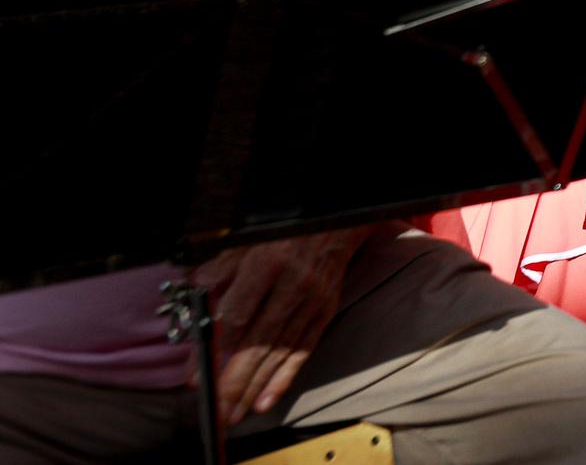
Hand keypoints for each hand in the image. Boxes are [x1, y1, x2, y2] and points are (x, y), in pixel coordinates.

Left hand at [190, 228, 369, 424]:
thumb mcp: (247, 243)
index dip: (215, 351)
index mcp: (267, 264)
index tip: (196, 377)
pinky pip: (303, 351)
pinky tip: (266, 401)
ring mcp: (311, 302)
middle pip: (259, 342)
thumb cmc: (284, 235)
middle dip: (234, 381)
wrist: (334, 226)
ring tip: (235, 414)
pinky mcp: (324, 313)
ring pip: (280, 352)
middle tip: (216, 411)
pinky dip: (284, 379)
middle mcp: (292, 286)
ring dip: (256, 387)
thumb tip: (196, 292)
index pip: (236, 316)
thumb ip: (221, 270)